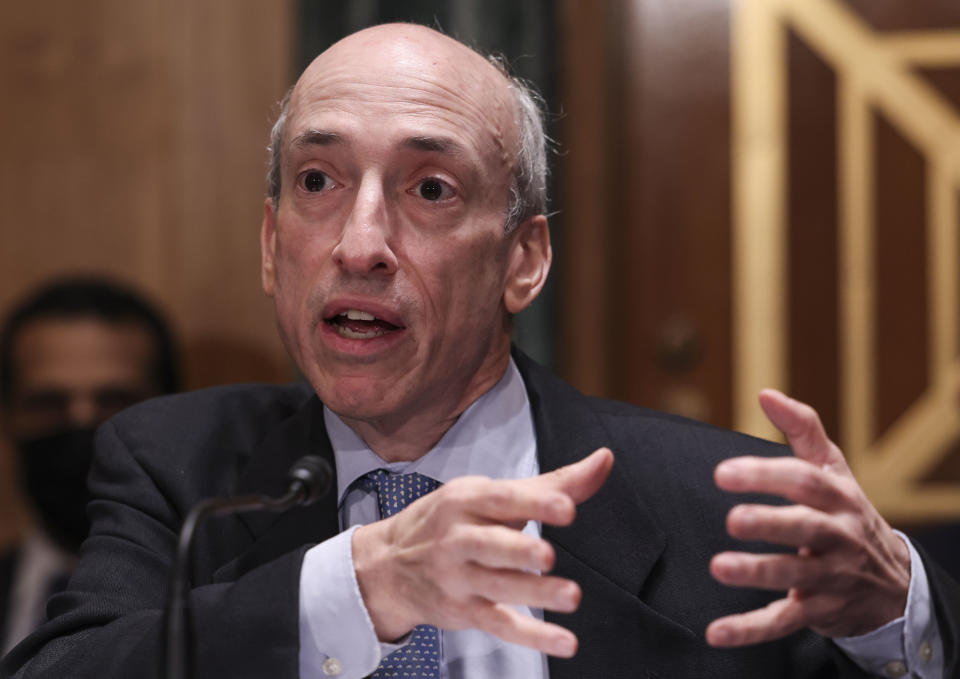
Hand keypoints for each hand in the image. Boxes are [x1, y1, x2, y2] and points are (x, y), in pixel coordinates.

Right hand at [352, 447, 613, 657]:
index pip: (500, 500)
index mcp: (466, 500)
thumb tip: (604, 460)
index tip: (566, 508)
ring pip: (498, 588)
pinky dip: (532, 637)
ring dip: (535, 594)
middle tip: (547, 555)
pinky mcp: (465, 611)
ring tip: (571, 596)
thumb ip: (551, 483)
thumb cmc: (450, 521)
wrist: (387, 565)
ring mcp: (459, 578)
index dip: (534, 504)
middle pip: (489, 545)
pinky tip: (563, 641)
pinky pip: (500, 625)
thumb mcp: (490, 494)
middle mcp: (458, 538)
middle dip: (518, 550)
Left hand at [706, 389, 910, 646]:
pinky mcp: (819, 612)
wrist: (895, 582)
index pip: (804, 482)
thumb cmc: (846, 513)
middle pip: (806, 528)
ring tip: (719, 567)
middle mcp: (838, 536)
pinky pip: (783, 622)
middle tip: (732, 520)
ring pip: (795, 575)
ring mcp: (830, 577)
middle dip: (770, 523)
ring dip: (757, 573)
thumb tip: (765, 392)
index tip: (723, 473)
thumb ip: (801, 429)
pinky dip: (750, 629)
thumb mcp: (833, 469)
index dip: (766, 475)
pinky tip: (717, 633)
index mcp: (837, 497)